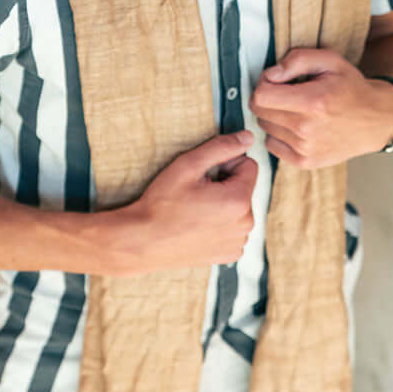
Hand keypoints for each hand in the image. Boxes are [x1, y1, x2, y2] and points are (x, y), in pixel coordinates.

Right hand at [113, 131, 257, 274]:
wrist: (143, 242)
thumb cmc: (162, 203)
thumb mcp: (188, 165)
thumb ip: (221, 147)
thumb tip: (248, 137)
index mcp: (238, 200)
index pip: (249, 166)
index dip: (226, 165)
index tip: (205, 175)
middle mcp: (245, 224)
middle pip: (245, 188)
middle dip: (226, 185)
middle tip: (197, 193)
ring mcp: (238, 241)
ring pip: (240, 209)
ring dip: (224, 205)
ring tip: (196, 210)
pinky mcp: (230, 254)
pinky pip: (234, 229)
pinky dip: (221, 225)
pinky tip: (199, 226)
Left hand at [249, 48, 392, 168]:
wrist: (375, 121)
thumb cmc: (350, 88)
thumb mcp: (330, 61)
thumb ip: (298, 59)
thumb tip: (271, 75)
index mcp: (313, 102)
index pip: (261, 96)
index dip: (264, 83)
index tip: (277, 81)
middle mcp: (306, 129)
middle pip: (259, 112)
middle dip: (268, 98)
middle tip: (287, 93)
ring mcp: (305, 148)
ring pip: (264, 127)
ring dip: (274, 116)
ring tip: (296, 109)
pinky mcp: (305, 162)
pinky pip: (272, 145)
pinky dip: (278, 134)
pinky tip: (296, 126)